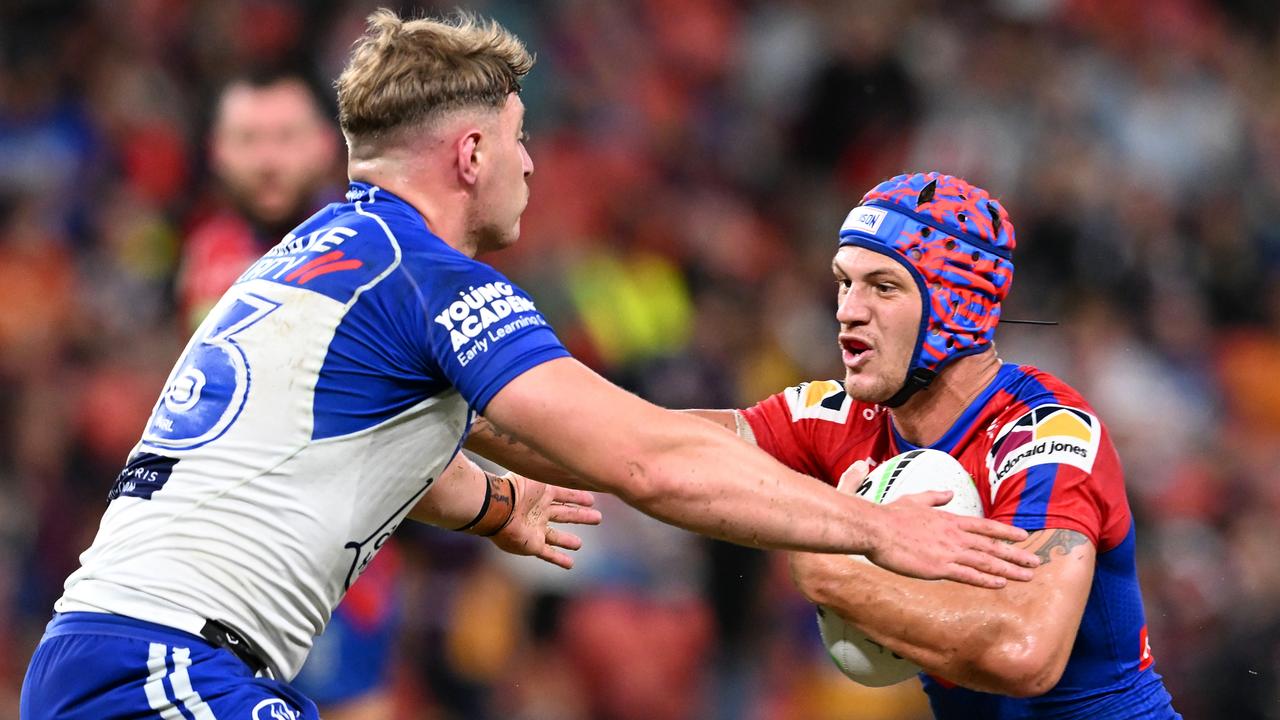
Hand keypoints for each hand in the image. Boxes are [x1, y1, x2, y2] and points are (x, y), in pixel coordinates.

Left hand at [489, 473, 601, 568]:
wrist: (498, 507)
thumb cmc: (516, 488)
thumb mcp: (537, 474)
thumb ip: (553, 471)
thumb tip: (570, 459)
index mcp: (542, 494)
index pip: (565, 496)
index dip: (578, 498)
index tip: (592, 500)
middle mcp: (540, 512)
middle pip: (565, 515)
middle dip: (581, 517)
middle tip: (598, 518)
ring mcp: (536, 529)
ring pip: (556, 536)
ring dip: (568, 541)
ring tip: (578, 544)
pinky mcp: (532, 545)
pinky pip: (548, 553)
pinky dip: (559, 559)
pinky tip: (570, 564)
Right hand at [840, 461, 1039, 588]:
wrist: (876, 529)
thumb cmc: (891, 515)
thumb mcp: (916, 499)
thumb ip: (935, 496)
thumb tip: (948, 493)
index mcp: (950, 519)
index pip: (985, 526)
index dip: (1006, 532)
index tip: (1024, 537)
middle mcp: (955, 535)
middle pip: (992, 546)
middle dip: (1017, 555)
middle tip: (1036, 562)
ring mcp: (949, 552)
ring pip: (986, 562)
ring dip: (1009, 569)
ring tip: (1027, 576)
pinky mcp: (939, 568)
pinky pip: (969, 575)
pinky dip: (987, 579)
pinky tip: (1001, 584)